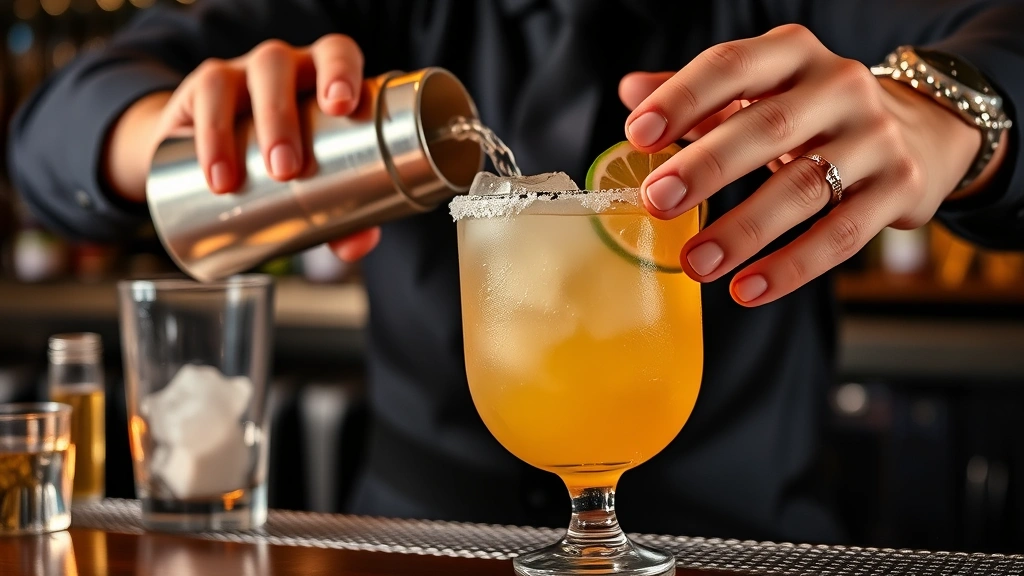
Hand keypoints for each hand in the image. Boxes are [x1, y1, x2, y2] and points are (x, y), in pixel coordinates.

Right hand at [103, 35, 379, 262]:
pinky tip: (216, 173)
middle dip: (285, 116)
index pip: (336, 54)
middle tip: (289, 169)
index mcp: (323, 78)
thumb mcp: (314, 190)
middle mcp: (285, 67)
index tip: (342, 106)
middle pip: (283, 68)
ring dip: (251, 127)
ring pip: (245, 81)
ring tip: (253, 177)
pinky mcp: (202, 89)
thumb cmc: (283, 167)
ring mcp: (242, 73)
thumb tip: (358, 244)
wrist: (208, 163)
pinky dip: (210, 137)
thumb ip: (344, 217)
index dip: (341, 71)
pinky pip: (206, 97)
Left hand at [619, 24, 1003, 305]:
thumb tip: (629, 91)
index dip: (682, 98)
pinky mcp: (898, 188)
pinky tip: (747, 290)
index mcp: (792, 55)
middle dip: (707, 166)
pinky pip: (840, 235)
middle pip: (767, 127)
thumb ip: (700, 95)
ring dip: (743, 230)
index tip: (637, 134)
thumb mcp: (762, 90)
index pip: (731, 65)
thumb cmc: (815, 113)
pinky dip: (791, 267)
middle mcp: (839, 86)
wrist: (922, 131)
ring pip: (803, 188)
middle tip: (658, 202)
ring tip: (695, 263)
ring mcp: (875, 138)